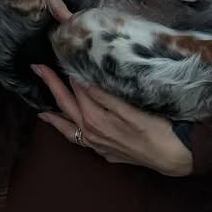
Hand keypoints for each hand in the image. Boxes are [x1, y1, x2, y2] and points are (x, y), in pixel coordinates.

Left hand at [33, 65, 192, 177]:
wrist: (174, 157)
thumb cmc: (157, 129)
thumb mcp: (132, 109)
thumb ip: (105, 96)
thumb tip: (82, 80)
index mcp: (96, 120)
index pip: (76, 90)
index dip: (66, 72)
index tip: (56, 55)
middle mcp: (91, 134)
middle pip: (65, 106)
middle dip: (51, 86)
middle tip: (37, 68)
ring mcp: (97, 145)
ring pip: (68, 128)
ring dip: (54, 115)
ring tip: (41, 108)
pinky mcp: (105, 152)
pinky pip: (78, 140)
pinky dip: (68, 132)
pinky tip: (69, 128)